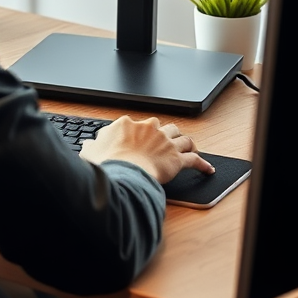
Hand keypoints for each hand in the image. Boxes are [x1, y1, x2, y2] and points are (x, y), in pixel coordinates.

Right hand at [79, 116, 214, 183]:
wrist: (123, 173)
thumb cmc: (107, 163)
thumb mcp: (91, 152)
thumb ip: (92, 146)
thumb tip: (89, 144)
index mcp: (128, 124)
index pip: (136, 125)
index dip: (139, 134)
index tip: (139, 141)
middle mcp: (149, 128)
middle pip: (163, 126)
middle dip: (166, 133)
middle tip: (166, 142)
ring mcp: (164, 142)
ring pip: (181, 138)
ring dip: (186, 143)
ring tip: (189, 148)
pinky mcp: (176, 158)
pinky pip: (194, 159)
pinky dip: (202, 164)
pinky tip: (207, 169)